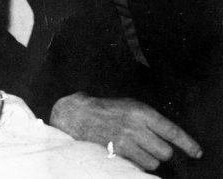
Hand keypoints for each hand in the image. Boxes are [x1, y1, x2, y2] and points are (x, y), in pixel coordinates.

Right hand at [49, 92, 202, 170]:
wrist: (76, 115)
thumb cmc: (106, 110)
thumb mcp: (130, 105)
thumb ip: (150, 119)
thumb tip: (170, 138)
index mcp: (141, 112)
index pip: (172, 131)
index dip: (188, 144)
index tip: (196, 152)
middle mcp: (135, 127)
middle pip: (165, 152)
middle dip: (160, 151)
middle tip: (149, 145)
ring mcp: (125, 141)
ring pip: (153, 162)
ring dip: (147, 159)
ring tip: (135, 149)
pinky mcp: (116, 153)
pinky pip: (138, 166)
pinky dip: (135, 163)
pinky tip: (126, 153)